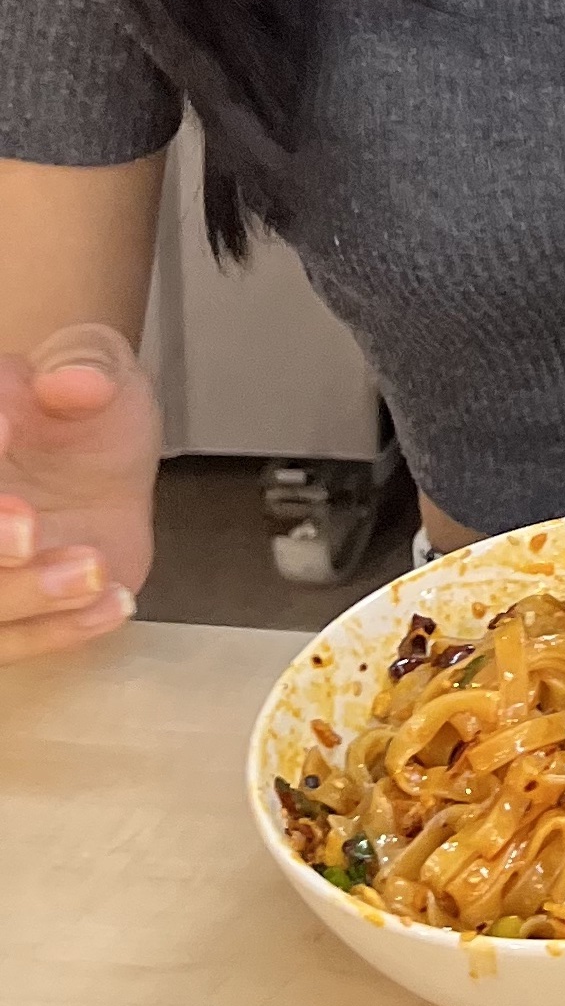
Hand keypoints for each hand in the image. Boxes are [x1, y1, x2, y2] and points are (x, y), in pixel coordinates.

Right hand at [0, 325, 158, 667]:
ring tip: (93, 568)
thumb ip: (84, 363)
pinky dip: (54, 633)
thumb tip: (72, 383)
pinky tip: (113, 600)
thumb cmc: (81, 401)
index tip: (9, 429)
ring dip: (21, 596)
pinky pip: (10, 645)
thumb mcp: (93, 359)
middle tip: (30, 531)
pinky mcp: (8, 617)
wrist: (101, 457)